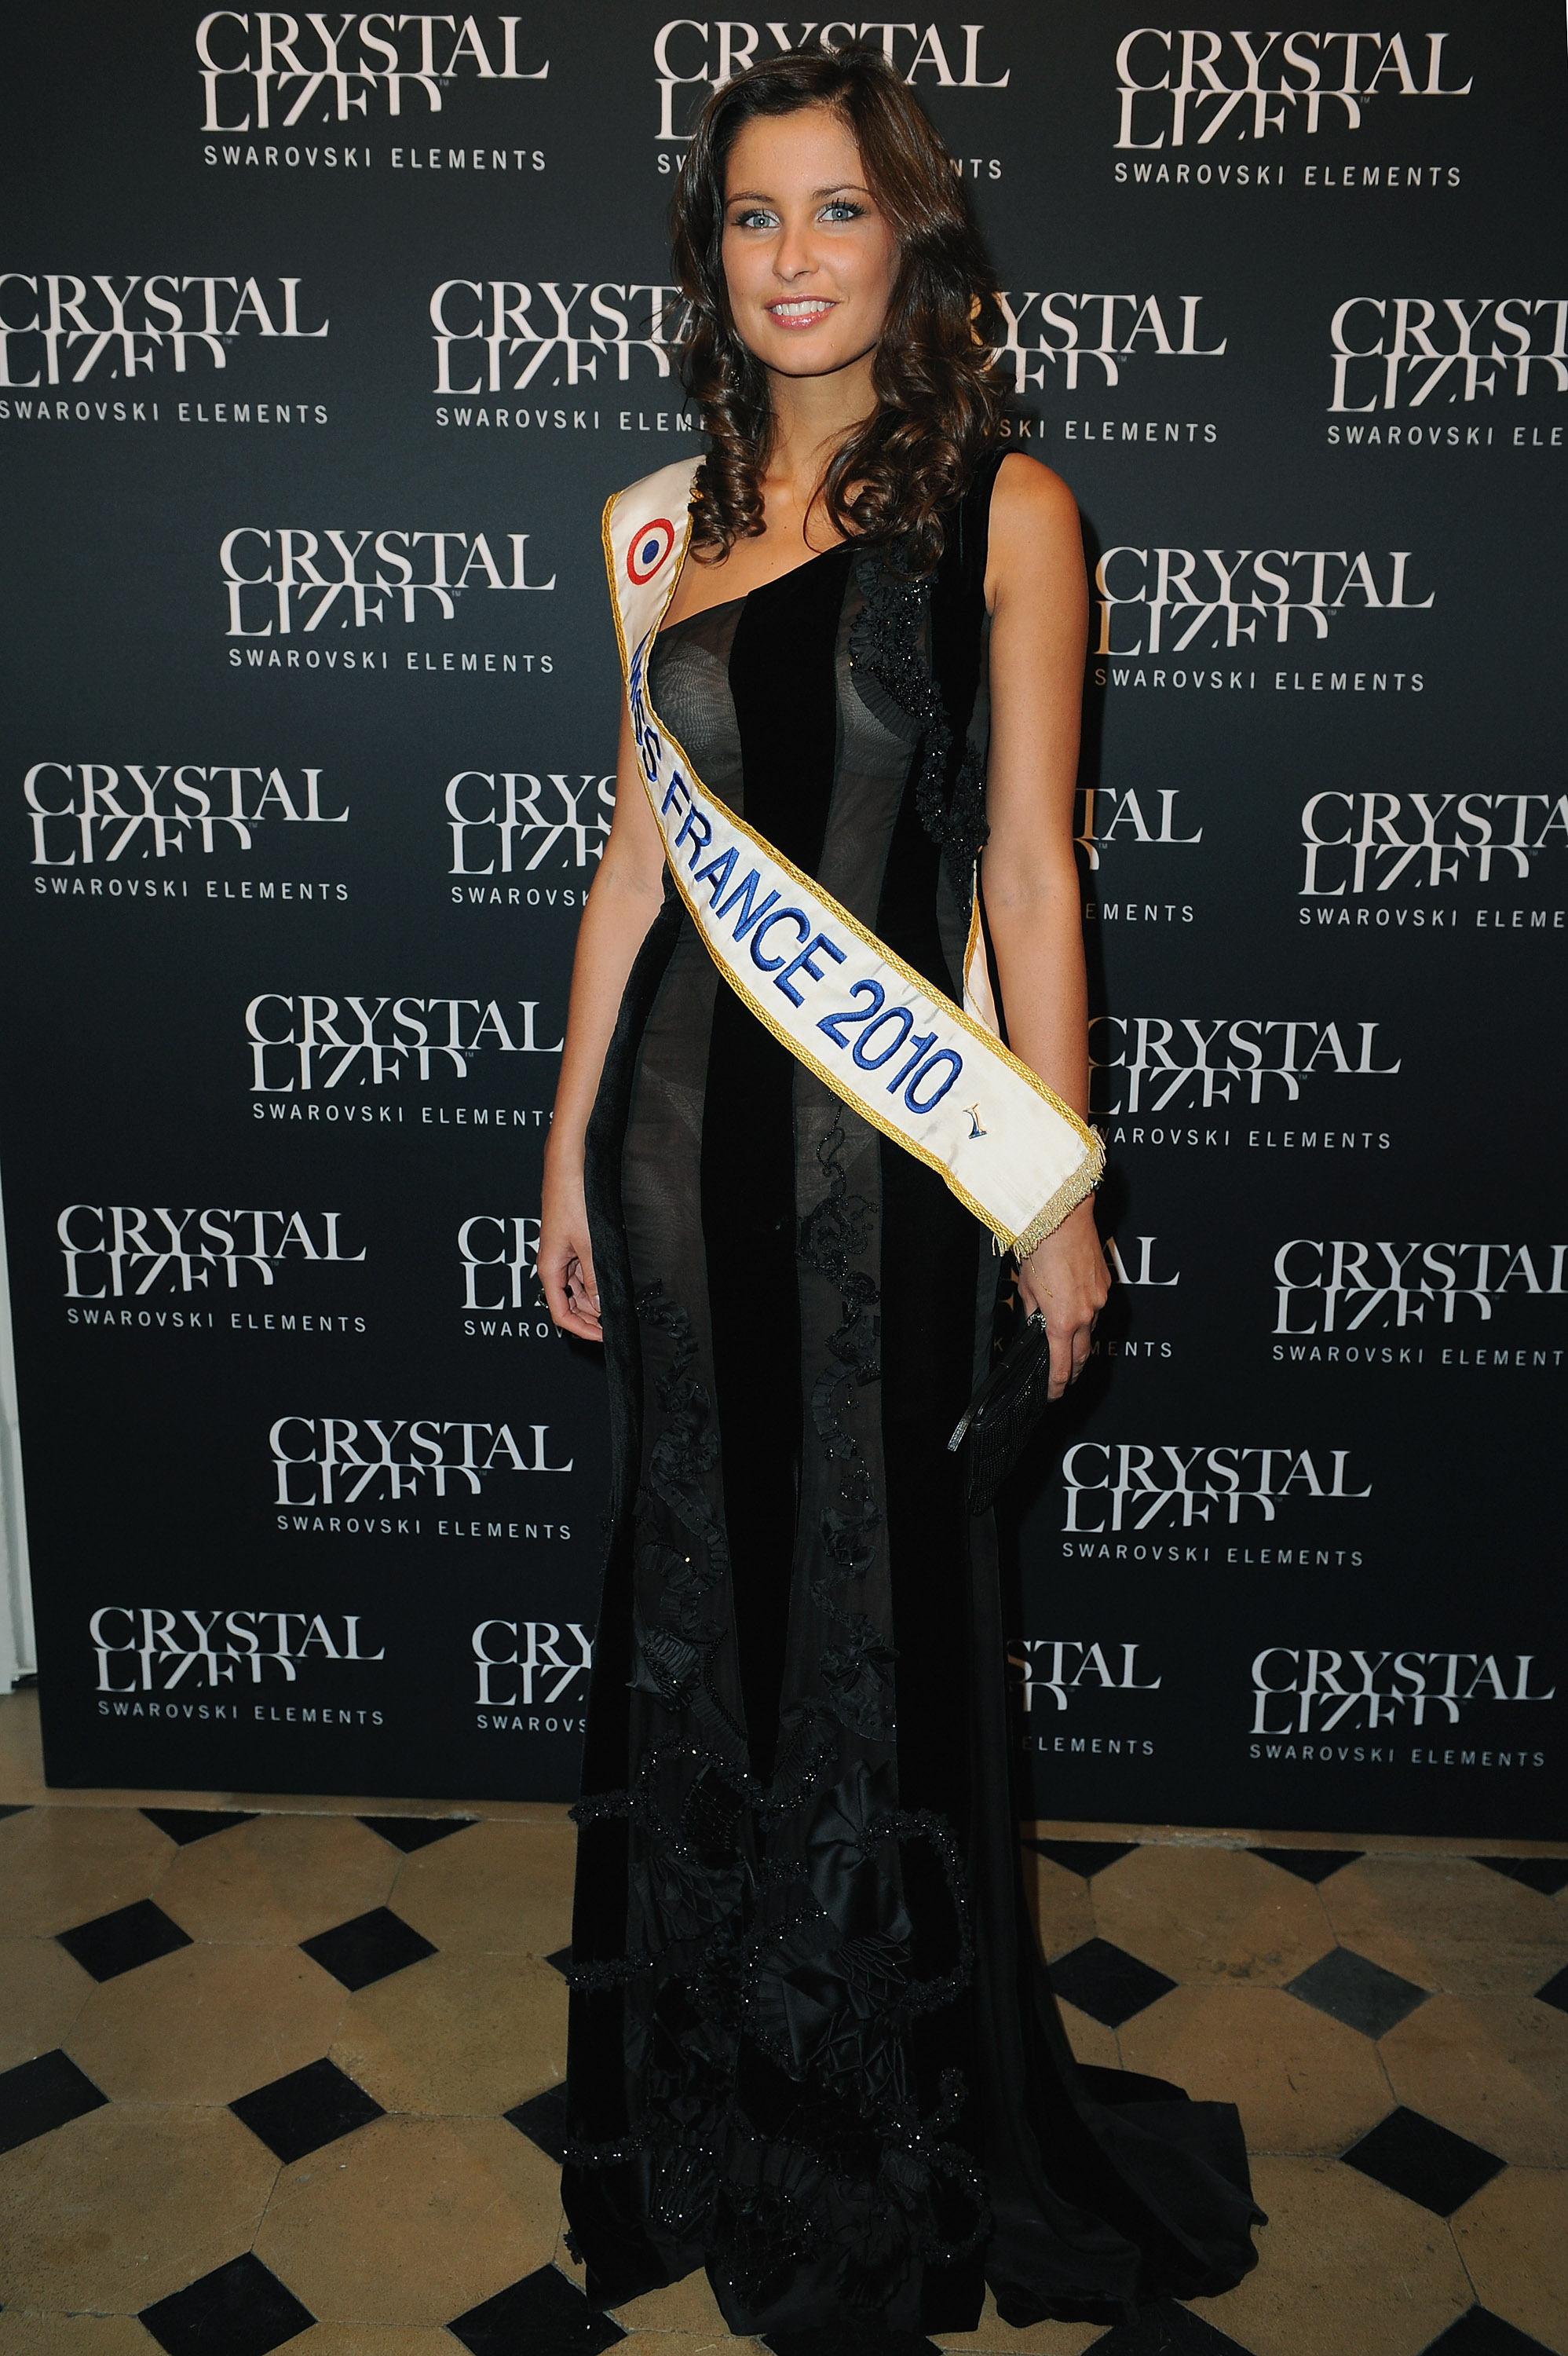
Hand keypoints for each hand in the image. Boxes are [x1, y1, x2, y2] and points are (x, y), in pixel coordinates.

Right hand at [539, 1157, 602, 1342]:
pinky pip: (583, 1269)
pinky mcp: (573, 1242)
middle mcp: (553, 1264)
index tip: (603, 1336)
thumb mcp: (589, 1244)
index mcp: (549, 1268)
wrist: (569, 1166)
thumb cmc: (573, 1200)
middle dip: (591, 1315)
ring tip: (619, 1302)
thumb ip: (594, 1277)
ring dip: (596, 1297)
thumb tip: (599, 1306)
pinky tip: (613, 1279)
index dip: (581, 1329)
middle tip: (617, 1321)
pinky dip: (597, 1278)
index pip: (560, 1313)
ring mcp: (563, 1253)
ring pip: (578, 1286)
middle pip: (570, 1303)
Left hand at [1016, 1195, 1108, 1399]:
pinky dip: (1086, 1317)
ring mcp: (1100, 1300)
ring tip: (1067, 1350)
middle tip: (1063, 1381)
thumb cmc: (1040, 1249)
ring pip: (1091, 1331)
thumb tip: (1036, 1326)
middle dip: (1072, 1372)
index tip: (1052, 1395)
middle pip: (1082, 1356)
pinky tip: (1076, 1313)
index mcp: (1063, 1321)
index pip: (1062, 1366)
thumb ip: (1033, 1313)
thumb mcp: (1027, 1287)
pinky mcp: (1106, 1284)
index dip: (1057, 1385)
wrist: (1063, 1217)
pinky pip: (1097, 1309)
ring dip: (1079, 1343)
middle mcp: (1086, 1315)